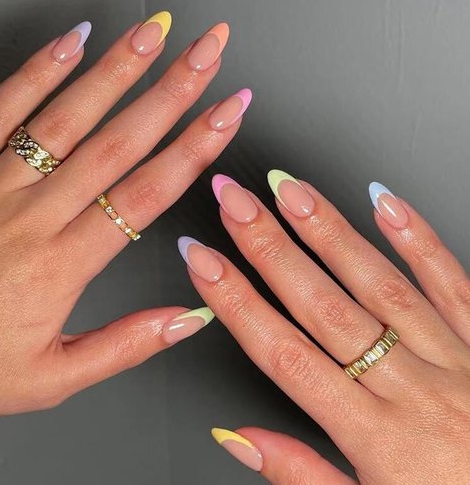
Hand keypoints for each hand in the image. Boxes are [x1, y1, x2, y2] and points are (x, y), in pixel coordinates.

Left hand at [0, 12, 251, 417]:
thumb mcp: (53, 379)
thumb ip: (126, 345)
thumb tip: (190, 315)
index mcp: (62, 265)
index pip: (146, 194)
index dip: (194, 148)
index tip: (227, 113)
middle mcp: (32, 216)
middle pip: (117, 142)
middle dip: (172, 92)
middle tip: (207, 52)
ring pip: (65, 116)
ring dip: (115, 70)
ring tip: (153, 34)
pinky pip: (0, 112)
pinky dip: (38, 72)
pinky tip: (72, 42)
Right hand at [180, 171, 469, 483]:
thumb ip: (300, 475)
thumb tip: (238, 437)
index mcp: (377, 438)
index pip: (284, 355)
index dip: (236, 302)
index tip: (203, 260)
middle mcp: (411, 390)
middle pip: (324, 307)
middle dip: (270, 248)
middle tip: (237, 202)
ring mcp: (453, 361)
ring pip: (380, 285)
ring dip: (330, 233)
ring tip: (293, 191)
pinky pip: (452, 284)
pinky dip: (418, 239)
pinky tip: (385, 202)